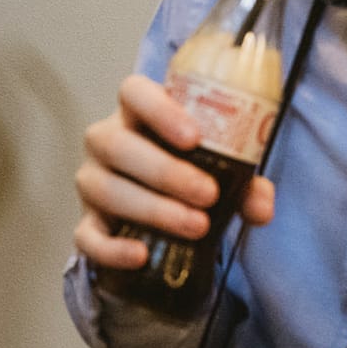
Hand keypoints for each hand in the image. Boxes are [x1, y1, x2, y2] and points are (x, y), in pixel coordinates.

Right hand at [73, 73, 274, 270]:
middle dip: (165, 171)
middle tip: (209, 194)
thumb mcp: (220, 170)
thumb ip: (244, 183)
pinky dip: (111, 249)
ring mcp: (92, 182)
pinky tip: (140, 255)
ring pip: (104, 188)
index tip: (195, 138)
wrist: (162, 211)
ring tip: (196, 226)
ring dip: (152, 209)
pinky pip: (86, 236)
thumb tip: (260, 206)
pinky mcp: (86, 223)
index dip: (159, 110)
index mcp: (136, 113)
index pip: (133, 92)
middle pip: (116, 144)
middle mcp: (106, 142)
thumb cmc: (190, 174)